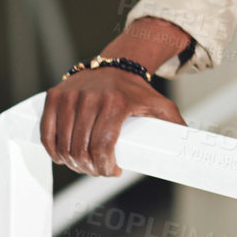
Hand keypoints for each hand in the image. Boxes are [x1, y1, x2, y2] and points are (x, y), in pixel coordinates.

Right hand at [40, 68, 186, 175]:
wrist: (117, 65)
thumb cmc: (136, 91)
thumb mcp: (158, 104)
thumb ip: (173, 123)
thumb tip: (189, 145)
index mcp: (116, 102)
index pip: (103, 144)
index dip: (104, 166)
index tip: (112, 171)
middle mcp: (91, 97)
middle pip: (82, 148)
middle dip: (89, 167)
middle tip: (97, 171)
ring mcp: (71, 96)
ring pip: (64, 143)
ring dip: (70, 162)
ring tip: (82, 165)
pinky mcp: (56, 95)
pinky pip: (47, 131)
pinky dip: (51, 149)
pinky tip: (61, 156)